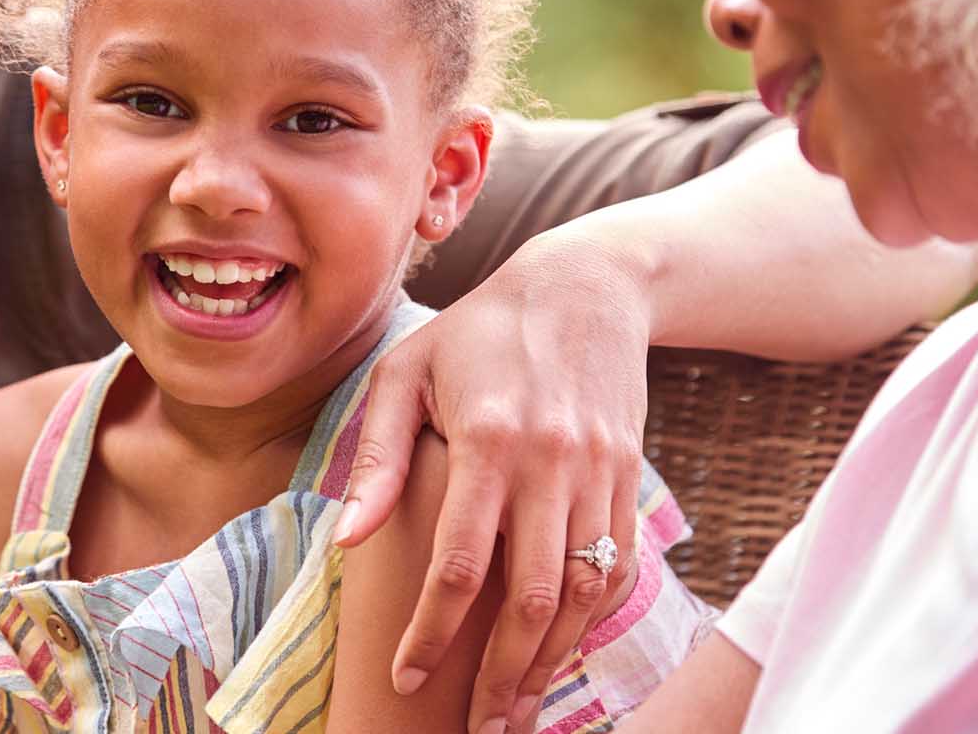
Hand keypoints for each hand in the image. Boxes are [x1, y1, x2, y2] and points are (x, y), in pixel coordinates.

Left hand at [338, 231, 649, 733]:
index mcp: (489, 439)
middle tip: (479, 728)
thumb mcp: (405, 371)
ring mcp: (599, 472)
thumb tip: (347, 540)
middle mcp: (552, 462)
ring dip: (552, 661)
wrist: (587, 287)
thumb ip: (376, 458)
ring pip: (583, 593)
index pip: (460, 562)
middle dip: (503, 676)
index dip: (432, 631)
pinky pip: (615, 566)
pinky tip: (562, 651)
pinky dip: (591, 618)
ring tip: (520, 709)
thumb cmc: (479, 331)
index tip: (407, 677)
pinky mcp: (630, 477)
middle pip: (532, 597)